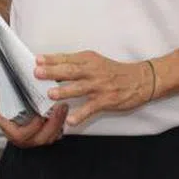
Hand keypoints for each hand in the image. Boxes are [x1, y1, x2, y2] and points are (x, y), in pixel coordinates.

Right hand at [0, 73, 67, 148]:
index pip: (19, 135)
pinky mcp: (40, 128)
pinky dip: (60, 124)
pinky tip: (63, 111)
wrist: (0, 87)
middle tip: (60, 109)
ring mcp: (31, 132)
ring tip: (63, 108)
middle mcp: (19, 132)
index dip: (31, 129)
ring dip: (58, 124)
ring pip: (48, 137)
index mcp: (7, 125)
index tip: (39, 117)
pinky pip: (53, 132)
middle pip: (38, 139)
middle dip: (52, 125)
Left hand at [34, 51, 154, 127]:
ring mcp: (100, 86)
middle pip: (71, 70)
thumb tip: (53, 68)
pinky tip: (71, 120)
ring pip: (80, 88)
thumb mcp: (95, 62)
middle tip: (38, 73)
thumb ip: (76, 65)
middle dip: (53, 72)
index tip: (37, 59)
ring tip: (51, 94)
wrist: (141, 80)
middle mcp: (93, 71)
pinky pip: (91, 108)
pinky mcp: (106, 100)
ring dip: (65, 91)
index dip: (52, 59)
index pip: (67, 58)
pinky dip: (81, 114)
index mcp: (89, 60)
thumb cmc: (114, 71)